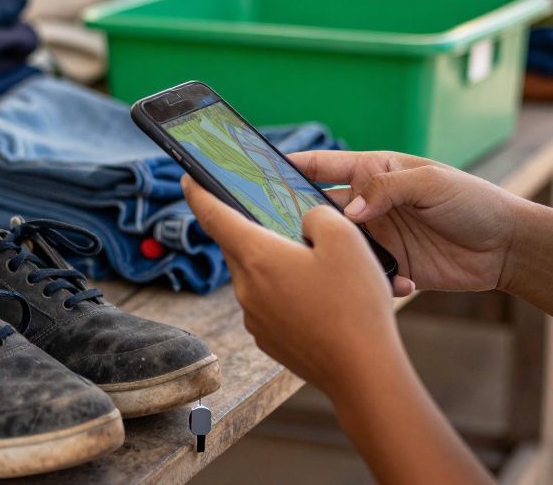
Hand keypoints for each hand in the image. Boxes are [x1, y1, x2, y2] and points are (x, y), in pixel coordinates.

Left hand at [182, 176, 401, 394]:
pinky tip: (317, 298)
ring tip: (313, 264)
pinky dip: (284, 293)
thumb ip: (317, 216)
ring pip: (256, 276)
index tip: (188, 179)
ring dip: (274, 265)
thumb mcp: (345, 238)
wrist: (363, 372)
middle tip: (274, 219)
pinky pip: (269, 304)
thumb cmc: (354, 304)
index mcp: (257, 256)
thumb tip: (304, 223)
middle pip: (238, 246)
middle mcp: (247, 288)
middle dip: (251, 230)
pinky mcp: (269, 340)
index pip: (214, 216)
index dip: (199, 193)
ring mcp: (255, 318)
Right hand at [289, 151, 526, 293]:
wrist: (507, 246)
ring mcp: (379, 237)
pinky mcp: (392, 266)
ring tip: (337, 267)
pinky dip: (375, 282)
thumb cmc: (472, 201)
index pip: (321, 166)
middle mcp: (369, 205)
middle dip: (301, 220)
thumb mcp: (429, 184)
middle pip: (319, 210)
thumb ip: (385, 191)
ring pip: (339, 248)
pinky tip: (400, 283)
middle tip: (285, 233)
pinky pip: (367, 276)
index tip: (256, 172)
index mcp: (373, 172)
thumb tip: (346, 213)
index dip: (289, 167)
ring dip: (340, 257)